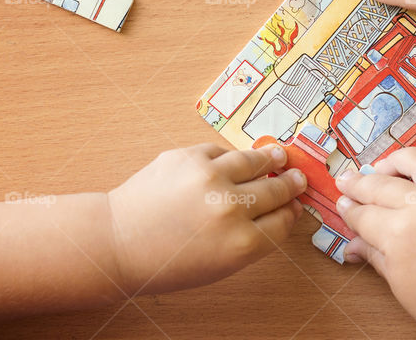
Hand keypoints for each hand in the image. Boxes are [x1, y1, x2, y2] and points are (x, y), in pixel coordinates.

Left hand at [106, 143, 305, 294]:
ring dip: (271, 159)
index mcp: (242, 243)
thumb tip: (279, 212)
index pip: (283, 221)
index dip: (292, 212)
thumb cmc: (166, 261)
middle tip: (297, 178)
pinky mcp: (190, 156)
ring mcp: (210, 178)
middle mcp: (231, 209)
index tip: (295, 205)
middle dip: (290, 184)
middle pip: (275, 190)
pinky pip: (221, 152)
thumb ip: (253, 239)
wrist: (118, 241)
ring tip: (280, 156)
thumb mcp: (219, 264)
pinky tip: (235, 161)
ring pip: (255, 161)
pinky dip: (229, 158)